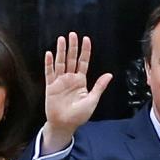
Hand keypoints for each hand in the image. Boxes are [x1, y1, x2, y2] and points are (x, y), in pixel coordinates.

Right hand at [43, 32, 111, 148]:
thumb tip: (109, 75)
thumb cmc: (79, 115)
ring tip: (61, 39)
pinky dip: (49, 63)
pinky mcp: (51, 86)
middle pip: (71, 59)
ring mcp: (60, 81)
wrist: (65, 124)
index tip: (86, 39)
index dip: (85, 51)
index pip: (83, 62)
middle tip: (73, 34)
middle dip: (72, 47)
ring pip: (60, 63)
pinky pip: (50, 73)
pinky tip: (49, 54)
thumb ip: (99, 87)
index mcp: (81, 81)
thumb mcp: (92, 100)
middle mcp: (70, 78)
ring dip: (60, 51)